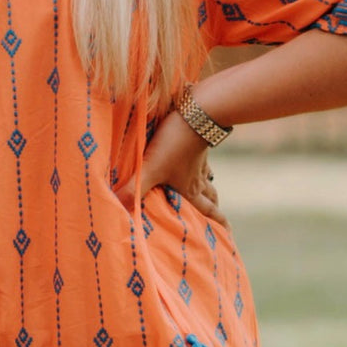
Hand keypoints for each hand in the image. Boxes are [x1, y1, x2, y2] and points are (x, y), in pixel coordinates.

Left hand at [113, 105, 229, 231]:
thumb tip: (117, 207)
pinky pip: (202, 159)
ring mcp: (200, 160)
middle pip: (210, 198)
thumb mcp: (150, 168)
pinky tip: (197, 161)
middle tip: (220, 220)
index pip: (208, 211)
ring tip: (210, 194)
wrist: (197, 112)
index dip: (219, 224)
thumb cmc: (174, 144)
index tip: (229, 235)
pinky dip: (202, 166)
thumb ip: (133, 189)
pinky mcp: (198, 142)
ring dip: (209, 189)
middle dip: (214, 210)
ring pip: (208, 179)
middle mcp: (199, 178)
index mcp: (191, 188)